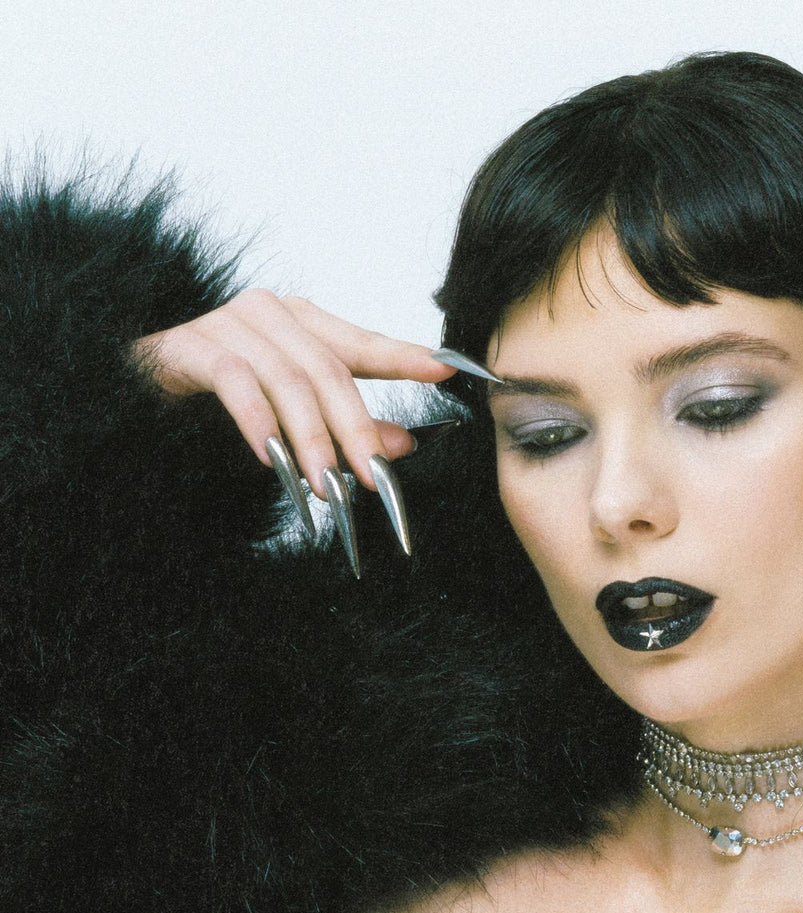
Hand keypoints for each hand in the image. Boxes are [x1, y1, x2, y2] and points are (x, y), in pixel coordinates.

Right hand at [134, 289, 455, 499]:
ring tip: (326, 485)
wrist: (132, 384)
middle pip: (330, 371)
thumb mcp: (294, 413)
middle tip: (376, 479)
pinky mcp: (187, 347)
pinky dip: (256, 421)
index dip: (405, 355)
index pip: (363, 343)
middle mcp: (270, 314)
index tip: (447, 369)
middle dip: (356, 430)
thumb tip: (403, 445)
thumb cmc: (220, 396)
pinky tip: (270, 456)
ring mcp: (227, 324)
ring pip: (286, 381)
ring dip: (310, 439)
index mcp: (302, 324)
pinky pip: (232, 381)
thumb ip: (348, 424)